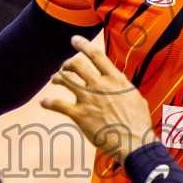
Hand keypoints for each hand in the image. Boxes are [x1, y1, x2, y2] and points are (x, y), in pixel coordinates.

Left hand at [39, 35, 155, 163]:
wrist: (134, 143)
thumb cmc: (138, 123)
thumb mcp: (135, 97)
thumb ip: (123, 86)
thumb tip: (119, 81)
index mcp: (115, 79)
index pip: (96, 55)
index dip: (83, 45)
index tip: (74, 39)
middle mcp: (100, 85)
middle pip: (76, 64)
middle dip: (67, 63)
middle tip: (65, 67)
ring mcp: (88, 99)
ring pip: (65, 80)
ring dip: (57, 78)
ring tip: (54, 80)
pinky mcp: (79, 115)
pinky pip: (57, 104)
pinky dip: (47, 102)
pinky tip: (43, 102)